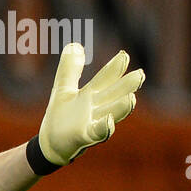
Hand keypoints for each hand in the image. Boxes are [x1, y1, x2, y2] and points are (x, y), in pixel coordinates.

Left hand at [38, 43, 144, 166]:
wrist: (49, 145)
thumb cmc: (60, 118)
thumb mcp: (63, 89)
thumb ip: (69, 69)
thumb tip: (75, 45)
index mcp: (92, 95)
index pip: (106, 79)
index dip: (114, 69)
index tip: (124, 56)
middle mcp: (96, 108)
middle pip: (114, 95)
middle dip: (126, 87)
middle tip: (140, 75)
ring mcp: (92, 123)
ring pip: (111, 114)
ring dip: (121, 108)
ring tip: (131, 99)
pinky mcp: (84, 137)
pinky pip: (97, 133)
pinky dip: (104, 128)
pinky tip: (109, 121)